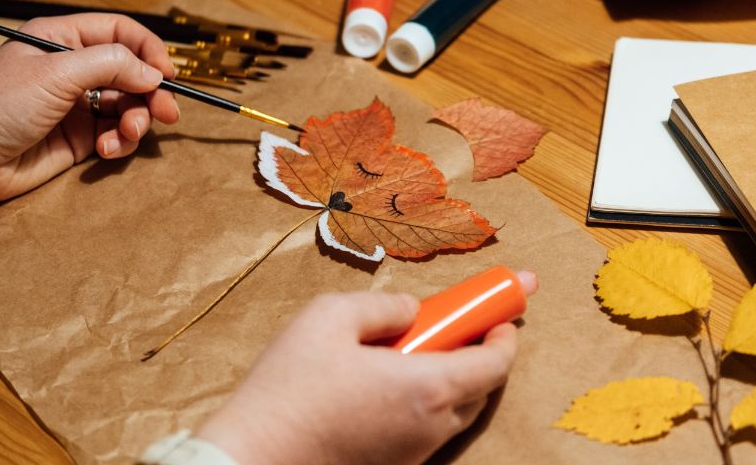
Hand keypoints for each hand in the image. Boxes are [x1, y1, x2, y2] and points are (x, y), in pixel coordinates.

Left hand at [0, 13, 179, 225]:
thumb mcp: (55, 73)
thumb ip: (110, 66)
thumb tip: (153, 73)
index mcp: (63, 39)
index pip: (121, 33)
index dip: (148, 50)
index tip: (166, 74)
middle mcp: (73, 70)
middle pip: (132, 73)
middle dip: (150, 93)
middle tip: (166, 113)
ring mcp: (76, 106)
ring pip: (128, 107)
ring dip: (135, 122)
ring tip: (125, 136)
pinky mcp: (77, 140)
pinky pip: (114, 136)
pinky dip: (118, 144)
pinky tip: (104, 151)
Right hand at [195, 286, 528, 464]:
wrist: (251, 458)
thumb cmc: (289, 388)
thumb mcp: (329, 317)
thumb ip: (383, 306)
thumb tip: (410, 310)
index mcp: (426, 388)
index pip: (495, 363)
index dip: (504, 333)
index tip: (504, 312)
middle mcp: (429, 428)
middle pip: (480, 389)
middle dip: (479, 352)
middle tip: (460, 324)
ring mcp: (411, 455)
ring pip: (451, 413)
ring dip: (449, 378)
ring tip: (412, 349)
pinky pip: (422, 431)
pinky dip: (422, 402)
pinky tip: (383, 383)